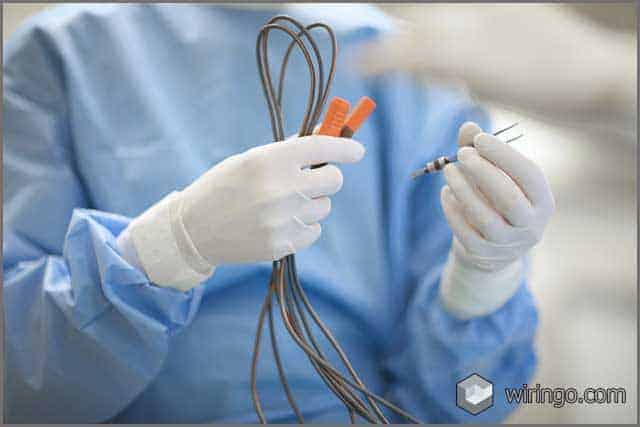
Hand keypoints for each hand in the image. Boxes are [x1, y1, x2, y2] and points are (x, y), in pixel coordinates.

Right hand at [121, 135, 364, 290]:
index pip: (323, 147)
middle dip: (328, 176)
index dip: (345, 148)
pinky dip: (304, 225)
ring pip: (324, 206)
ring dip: (312, 202)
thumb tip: (327, 134)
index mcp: (270, 160)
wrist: (194, 229)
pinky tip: (280, 222)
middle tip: (314, 177)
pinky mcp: (282, 245)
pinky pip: (314, 230)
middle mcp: (280, 189)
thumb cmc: (225, 186)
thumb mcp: (251, 159)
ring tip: (284, 204)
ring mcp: (283, 220)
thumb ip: (290, 149)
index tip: (357, 151)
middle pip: (334, 180)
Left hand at [439, 122, 553, 317]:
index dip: (503, 154)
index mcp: (543, 202)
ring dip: (462, 187)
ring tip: (448, 170)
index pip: (529, 175)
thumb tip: (467, 126)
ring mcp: (506, 244)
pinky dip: (452, 208)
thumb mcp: (496, 177)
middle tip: (462, 154)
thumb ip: (482, 152)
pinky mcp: (481, 254)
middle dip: (482, 171)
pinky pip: (463, 229)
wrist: (492, 252)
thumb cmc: (496, 202)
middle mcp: (530, 226)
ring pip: (482, 214)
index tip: (480, 139)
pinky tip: (446, 192)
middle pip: (507, 197)